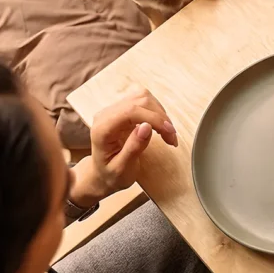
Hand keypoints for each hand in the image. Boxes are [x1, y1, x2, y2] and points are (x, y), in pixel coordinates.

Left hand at [70, 88, 177, 205]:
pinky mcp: (123, 109)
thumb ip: (133, 148)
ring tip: (167, 133)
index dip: (154, 118)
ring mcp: (114, 110)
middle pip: (140, 101)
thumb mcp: (122, 169)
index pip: (131, 111)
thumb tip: (147, 126)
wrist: (102, 174)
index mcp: (102, 129)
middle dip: (161, 117)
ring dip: (160, 114)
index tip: (169, 133)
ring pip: (144, 97)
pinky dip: (157, 112)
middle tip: (171, 138)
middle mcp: (106, 114)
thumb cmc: (111, 175)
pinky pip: (144, 102)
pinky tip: (160, 127)